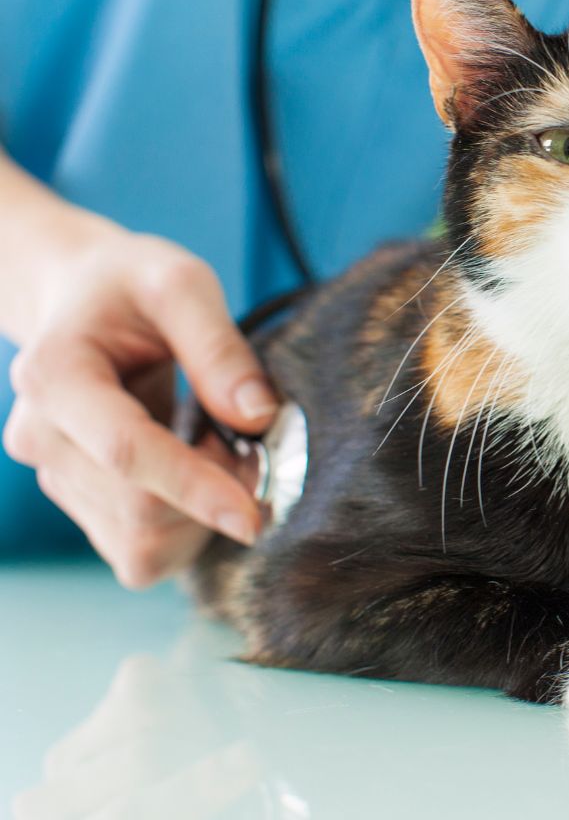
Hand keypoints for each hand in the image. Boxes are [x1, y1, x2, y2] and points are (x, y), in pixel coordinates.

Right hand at [3, 229, 275, 587]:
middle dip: (213, 493)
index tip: (254, 514)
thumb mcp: (183, 285)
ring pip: (141, 542)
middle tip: (253, 444)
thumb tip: (257, 417)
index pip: (127, 452)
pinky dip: (186, 530)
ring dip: (201, 514)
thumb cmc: (133, 285)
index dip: (195, 488)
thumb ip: (219, 347)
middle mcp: (42, 437)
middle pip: (138, 509)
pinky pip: (139, 552)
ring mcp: (56, 476)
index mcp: (57, 376)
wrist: (83, 298)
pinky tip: (199, 476)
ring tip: (218, 447)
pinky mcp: (79, 502)